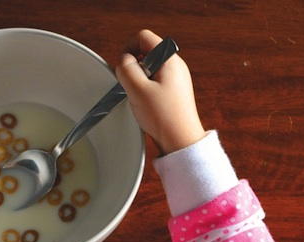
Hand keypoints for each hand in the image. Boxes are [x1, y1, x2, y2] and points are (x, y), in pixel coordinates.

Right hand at [114, 29, 205, 154]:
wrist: (180, 141)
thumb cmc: (164, 117)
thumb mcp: (137, 90)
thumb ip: (126, 69)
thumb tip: (123, 60)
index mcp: (169, 59)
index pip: (144, 37)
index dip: (128, 48)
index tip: (123, 67)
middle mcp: (175, 66)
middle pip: (145, 52)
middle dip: (133, 67)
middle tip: (133, 86)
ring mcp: (175, 78)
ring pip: (148, 68)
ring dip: (138, 80)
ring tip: (141, 97)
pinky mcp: (172, 91)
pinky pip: (153, 81)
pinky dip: (144, 90)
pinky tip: (146, 104)